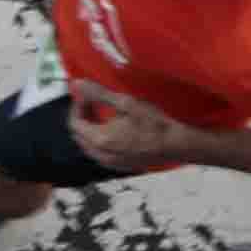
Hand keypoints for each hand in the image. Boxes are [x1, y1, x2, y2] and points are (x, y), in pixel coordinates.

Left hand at [67, 88, 194, 175]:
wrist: (176, 144)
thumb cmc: (153, 123)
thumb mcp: (125, 103)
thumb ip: (98, 93)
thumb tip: (78, 84)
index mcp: (99, 139)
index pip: (74, 123)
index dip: (77, 107)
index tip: (85, 96)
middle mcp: (101, 155)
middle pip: (79, 136)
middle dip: (82, 117)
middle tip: (92, 103)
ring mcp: (110, 163)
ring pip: (88, 146)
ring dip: (90, 129)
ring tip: (102, 114)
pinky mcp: (120, 166)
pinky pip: (100, 154)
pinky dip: (100, 141)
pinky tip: (113, 130)